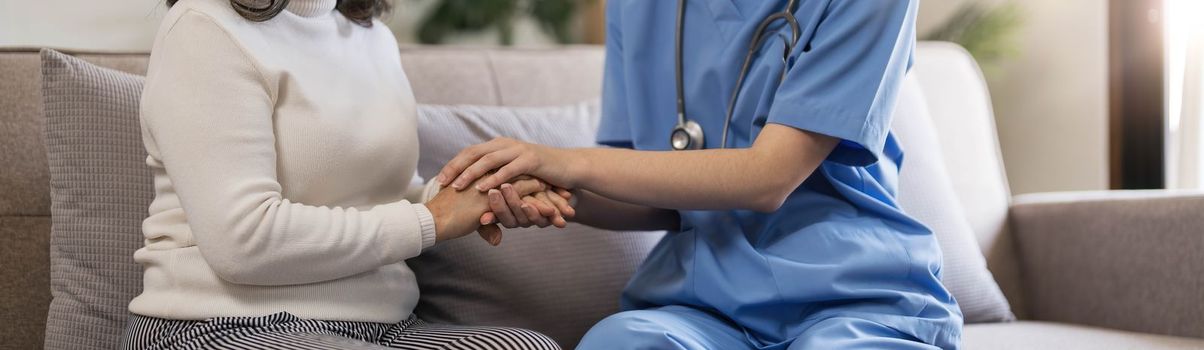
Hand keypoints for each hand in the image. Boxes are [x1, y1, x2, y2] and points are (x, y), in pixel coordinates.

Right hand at [426, 176, 567, 244]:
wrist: (435, 219)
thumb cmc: (449, 219)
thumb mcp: (474, 220)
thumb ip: (489, 225)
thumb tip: (498, 238)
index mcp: (493, 181)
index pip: (522, 182)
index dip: (540, 191)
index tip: (557, 198)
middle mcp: (497, 180)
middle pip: (532, 183)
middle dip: (552, 193)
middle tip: (571, 200)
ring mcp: (497, 186)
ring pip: (533, 191)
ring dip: (552, 201)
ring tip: (569, 209)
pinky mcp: (497, 196)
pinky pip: (525, 200)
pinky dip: (542, 208)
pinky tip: (556, 215)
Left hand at [435, 137, 581, 192]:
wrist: (568, 167)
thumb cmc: (540, 173)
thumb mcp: (514, 171)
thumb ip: (496, 174)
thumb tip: (474, 185)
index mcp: (499, 145)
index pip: (470, 152)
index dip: (453, 164)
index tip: (439, 179)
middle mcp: (506, 144)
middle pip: (474, 153)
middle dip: (455, 167)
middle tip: (441, 182)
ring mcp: (518, 150)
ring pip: (488, 160)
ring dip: (471, 173)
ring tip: (458, 186)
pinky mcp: (531, 160)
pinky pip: (508, 169)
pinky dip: (494, 179)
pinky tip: (482, 189)